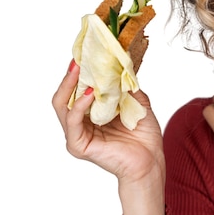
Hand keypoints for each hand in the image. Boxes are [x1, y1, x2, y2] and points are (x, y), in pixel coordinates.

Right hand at [52, 60, 165, 214]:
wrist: (151, 161)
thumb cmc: (143, 136)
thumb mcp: (137, 102)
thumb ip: (126, 86)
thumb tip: (122, 63)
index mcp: (90, 113)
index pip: (77, 89)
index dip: (79, 72)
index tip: (84, 53)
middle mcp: (80, 123)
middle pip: (64, 95)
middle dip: (70, 75)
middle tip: (77, 58)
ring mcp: (77, 135)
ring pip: (62, 105)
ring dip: (70, 85)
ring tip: (79, 69)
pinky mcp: (78, 145)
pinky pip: (73, 122)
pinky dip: (79, 105)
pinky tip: (89, 93)